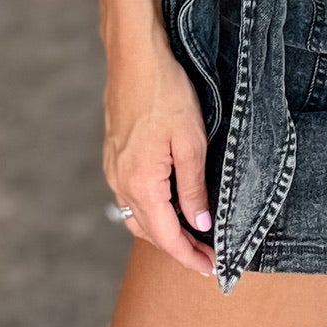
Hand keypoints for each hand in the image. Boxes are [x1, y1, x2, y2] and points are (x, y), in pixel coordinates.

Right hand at [102, 40, 216, 278]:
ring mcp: (114, 169)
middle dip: (180, 248)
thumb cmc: (166, 93)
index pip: (167, 237)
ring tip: (194, 234)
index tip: (213, 269)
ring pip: (138, 215)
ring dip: (164, 230)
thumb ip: (193, 188)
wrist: (135, 57)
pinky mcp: (114, 155)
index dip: (190, 257)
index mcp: (141, 184)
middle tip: (209, 256)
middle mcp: (121, 182)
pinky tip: (172, 202)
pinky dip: (152, 209)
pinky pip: (131, 195)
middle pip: (151, 231)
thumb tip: (199, 224)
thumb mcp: (191, 142)